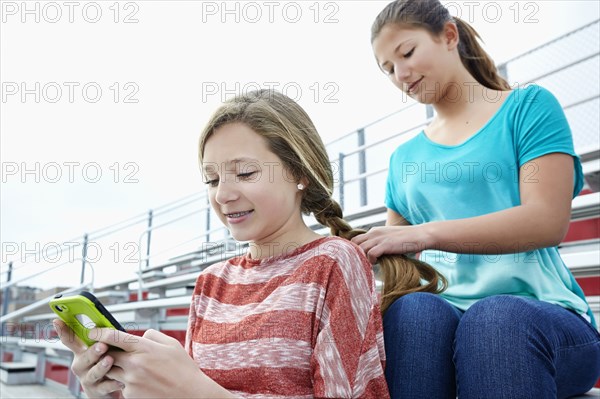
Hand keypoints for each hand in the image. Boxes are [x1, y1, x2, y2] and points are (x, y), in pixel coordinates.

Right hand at [53, 319, 123, 398]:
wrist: (109, 387)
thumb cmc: (108, 363)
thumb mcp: (102, 348)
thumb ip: (102, 337)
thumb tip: (106, 322)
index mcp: (81, 352)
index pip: (70, 340)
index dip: (63, 331)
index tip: (57, 320)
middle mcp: (81, 366)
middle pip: (83, 358)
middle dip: (92, 351)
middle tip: (102, 345)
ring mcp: (87, 379)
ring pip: (93, 373)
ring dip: (101, 366)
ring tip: (110, 360)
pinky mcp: (96, 391)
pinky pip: (104, 387)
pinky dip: (112, 383)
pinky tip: (119, 380)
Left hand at [93, 328, 233, 398]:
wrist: (190, 393)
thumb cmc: (183, 368)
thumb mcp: (171, 344)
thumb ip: (153, 336)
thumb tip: (140, 335)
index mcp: (144, 348)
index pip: (113, 337)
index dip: (100, 333)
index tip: (93, 332)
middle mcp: (134, 364)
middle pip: (107, 354)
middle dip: (107, 352)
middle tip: (111, 350)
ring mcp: (131, 380)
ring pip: (111, 371)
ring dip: (116, 367)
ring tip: (131, 367)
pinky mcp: (130, 394)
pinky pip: (121, 385)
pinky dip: (126, 382)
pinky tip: (142, 381)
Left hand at [351, 225, 431, 262]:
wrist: (421, 234)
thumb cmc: (407, 239)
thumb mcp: (390, 239)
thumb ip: (380, 244)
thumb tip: (372, 257)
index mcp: (374, 231)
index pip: (355, 239)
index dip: (354, 250)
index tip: (358, 259)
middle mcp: (374, 232)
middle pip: (353, 243)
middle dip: (354, 254)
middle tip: (360, 263)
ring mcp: (379, 238)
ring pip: (360, 248)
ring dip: (362, 258)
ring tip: (368, 265)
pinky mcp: (386, 244)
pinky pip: (370, 253)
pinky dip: (371, 260)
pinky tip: (376, 263)